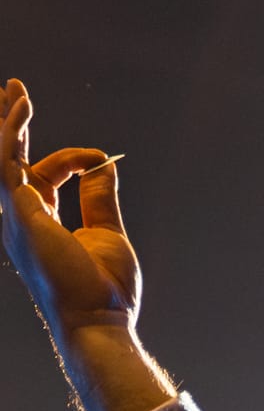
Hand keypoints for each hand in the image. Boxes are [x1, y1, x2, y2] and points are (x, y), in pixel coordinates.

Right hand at [2, 76, 172, 410]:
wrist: (99, 321)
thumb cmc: (104, 290)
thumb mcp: (107, 232)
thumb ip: (99, 198)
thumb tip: (104, 164)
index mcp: (40, 225)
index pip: (44, 177)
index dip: (71, 160)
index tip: (100, 159)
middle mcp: (21, 220)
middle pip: (9, 162)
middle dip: (9, 125)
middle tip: (12, 90)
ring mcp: (16, 218)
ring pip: (1, 157)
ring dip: (6, 121)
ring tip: (14, 89)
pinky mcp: (19, 214)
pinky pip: (6, 162)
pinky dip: (11, 132)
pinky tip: (20, 106)